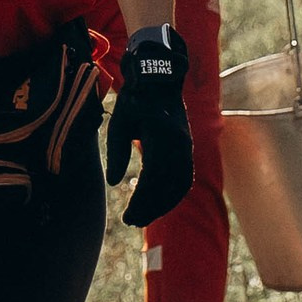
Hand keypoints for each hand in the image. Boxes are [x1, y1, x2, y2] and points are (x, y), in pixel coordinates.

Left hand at [105, 23, 193, 228]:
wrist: (159, 80)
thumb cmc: (134, 100)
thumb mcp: (119, 122)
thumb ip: (116, 152)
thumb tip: (114, 182)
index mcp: (160, 135)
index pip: (153, 178)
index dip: (141, 201)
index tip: (127, 216)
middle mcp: (179, 143)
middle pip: (168, 186)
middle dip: (151, 208)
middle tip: (131, 222)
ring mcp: (186, 146)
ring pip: (180, 185)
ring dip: (163, 204)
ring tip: (143, 217)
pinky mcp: (187, 148)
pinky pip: (185, 177)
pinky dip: (173, 195)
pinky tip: (159, 205)